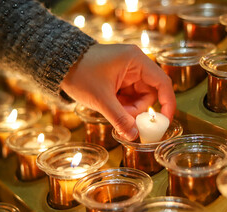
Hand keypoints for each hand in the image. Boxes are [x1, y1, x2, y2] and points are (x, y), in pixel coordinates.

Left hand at [60, 43, 175, 140]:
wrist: (59, 65)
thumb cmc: (80, 74)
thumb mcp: (101, 99)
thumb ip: (120, 119)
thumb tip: (134, 136)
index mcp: (136, 61)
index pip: (162, 83)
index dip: (167, 103)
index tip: (165, 122)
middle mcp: (136, 65)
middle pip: (150, 94)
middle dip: (138, 110)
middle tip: (124, 119)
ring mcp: (128, 72)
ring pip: (139, 98)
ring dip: (129, 110)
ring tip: (111, 110)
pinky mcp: (121, 79)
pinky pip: (129, 97)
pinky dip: (122, 106)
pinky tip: (110, 107)